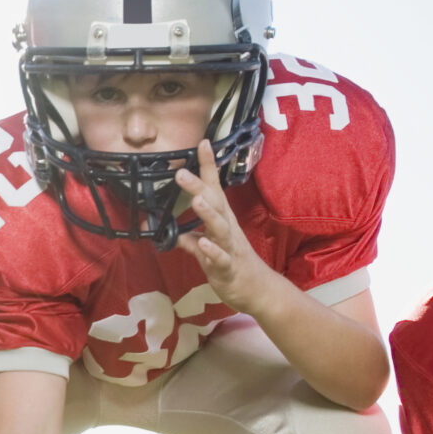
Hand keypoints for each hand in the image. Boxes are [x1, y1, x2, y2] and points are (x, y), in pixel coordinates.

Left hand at [175, 141, 286, 314]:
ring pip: (219, 228)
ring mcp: (229, 247)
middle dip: (199, 187)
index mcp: (222, 220)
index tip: (202, 143)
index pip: (214, 188)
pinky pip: (220, 258)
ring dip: (208, 213)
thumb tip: (174, 234)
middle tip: (181, 172)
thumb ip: (191, 241)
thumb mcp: (208, 250)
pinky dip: (211, 250)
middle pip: (214, 203)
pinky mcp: (229, 268)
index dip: (208, 167)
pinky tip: (202, 243)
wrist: (258, 290)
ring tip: (196, 201)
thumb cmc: (232, 264)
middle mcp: (227, 228)